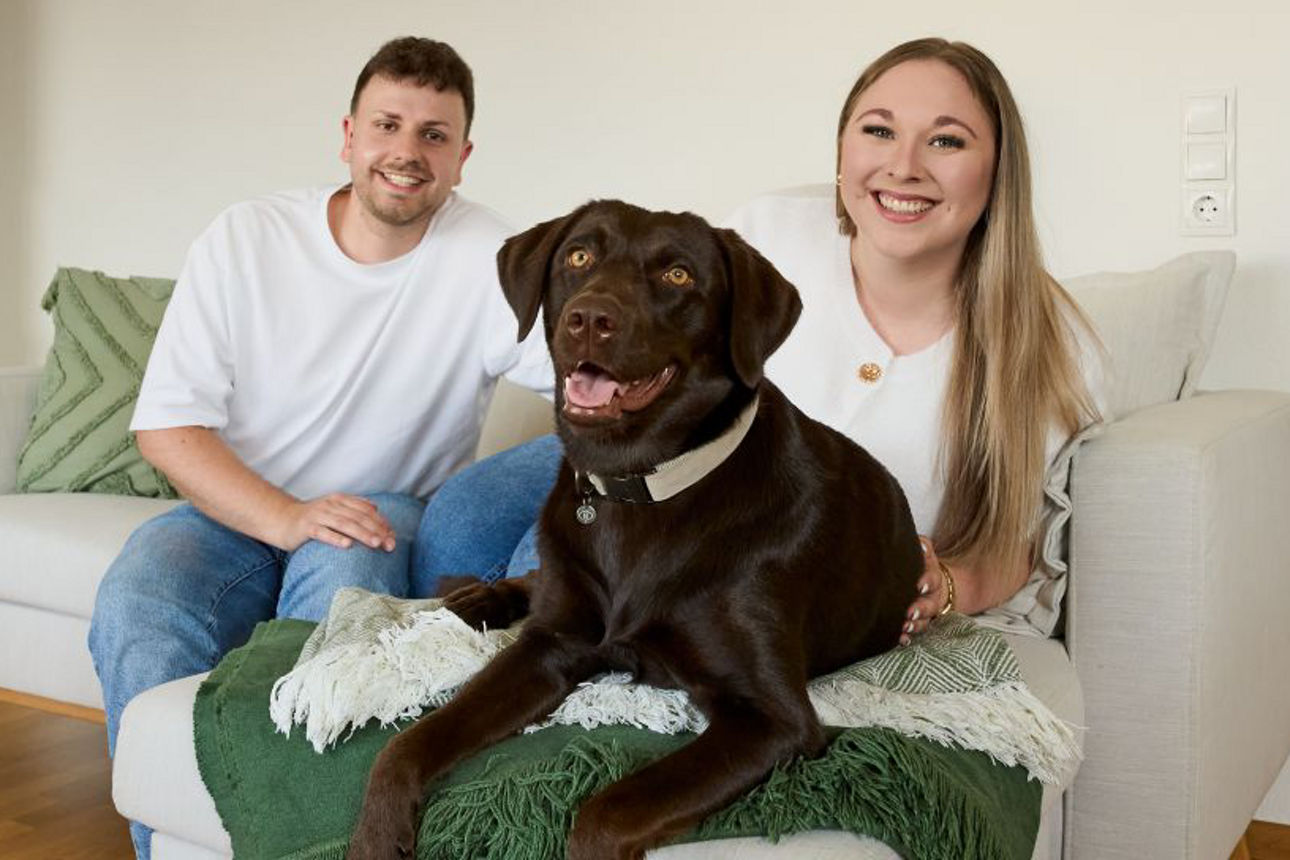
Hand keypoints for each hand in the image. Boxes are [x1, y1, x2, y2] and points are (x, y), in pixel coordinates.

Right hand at [274, 494, 395, 552]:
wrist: (282, 519)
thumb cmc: (313, 518)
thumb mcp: (335, 509)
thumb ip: (354, 508)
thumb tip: (376, 509)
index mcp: (340, 500)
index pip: (366, 510)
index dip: (381, 522)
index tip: (392, 536)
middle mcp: (331, 505)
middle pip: (358, 517)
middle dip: (376, 530)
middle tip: (389, 544)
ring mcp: (318, 515)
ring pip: (344, 524)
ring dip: (362, 533)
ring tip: (375, 543)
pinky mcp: (306, 527)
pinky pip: (322, 532)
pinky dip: (335, 538)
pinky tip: (347, 545)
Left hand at [900, 536, 951, 645]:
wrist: (928, 582)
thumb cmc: (920, 564)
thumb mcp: (923, 552)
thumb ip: (922, 546)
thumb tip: (919, 544)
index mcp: (932, 576)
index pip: (933, 578)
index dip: (928, 581)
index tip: (919, 585)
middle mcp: (931, 596)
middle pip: (930, 604)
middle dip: (921, 609)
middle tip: (909, 612)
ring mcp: (925, 612)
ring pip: (923, 621)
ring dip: (914, 625)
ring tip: (904, 626)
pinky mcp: (917, 623)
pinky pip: (914, 633)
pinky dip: (907, 637)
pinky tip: (900, 639)